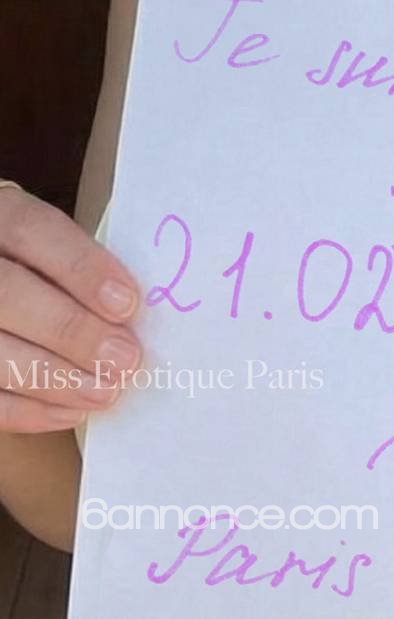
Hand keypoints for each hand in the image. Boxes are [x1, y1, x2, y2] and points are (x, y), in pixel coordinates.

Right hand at [0, 186, 141, 431]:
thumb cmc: (30, 256)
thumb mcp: (46, 237)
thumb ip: (76, 262)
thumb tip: (131, 307)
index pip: (33, 232)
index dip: (81, 267)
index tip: (127, 303)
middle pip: (9, 294)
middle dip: (72, 331)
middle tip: (124, 358)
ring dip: (54, 379)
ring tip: (105, 391)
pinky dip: (27, 410)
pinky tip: (70, 412)